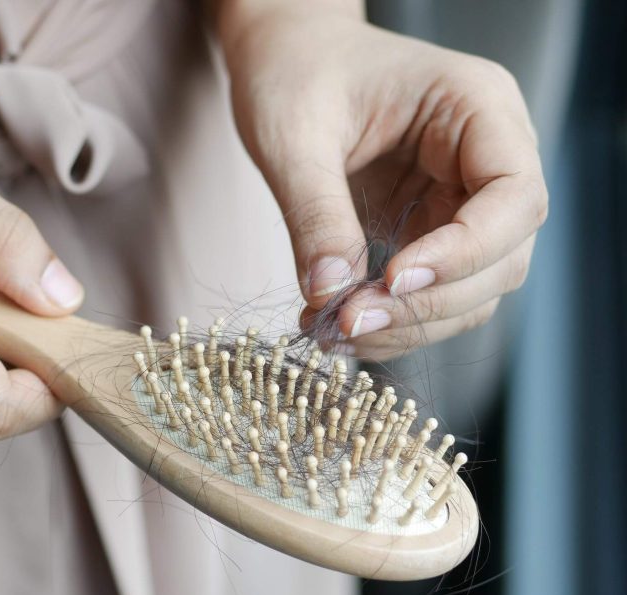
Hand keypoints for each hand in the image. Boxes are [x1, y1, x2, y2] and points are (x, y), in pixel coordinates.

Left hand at [218, 3, 546, 359]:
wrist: (285, 57)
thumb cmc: (296, 69)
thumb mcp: (294, 136)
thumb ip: (315, 213)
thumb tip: (330, 294)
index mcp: (476, 107)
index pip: (513, 196)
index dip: (464, 251)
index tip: (393, 280)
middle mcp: (484, 157)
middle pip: (501, 257)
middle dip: (426, 303)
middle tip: (347, 323)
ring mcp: (460, 198)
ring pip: (470, 289)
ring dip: (407, 324)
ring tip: (329, 332)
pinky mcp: (428, 229)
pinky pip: (429, 292)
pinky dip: (389, 318)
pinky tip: (332, 325)